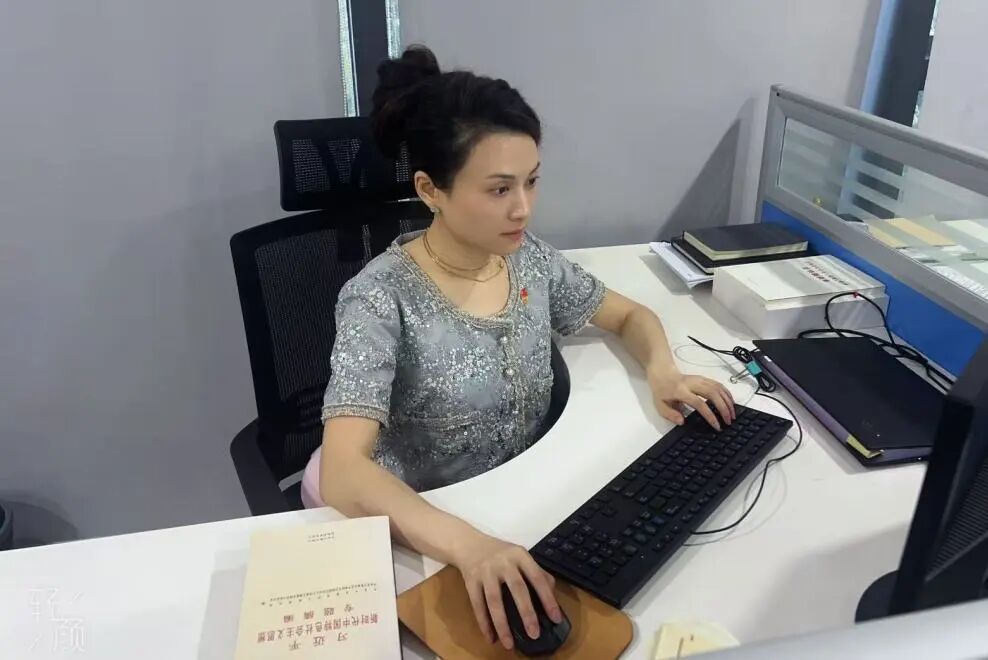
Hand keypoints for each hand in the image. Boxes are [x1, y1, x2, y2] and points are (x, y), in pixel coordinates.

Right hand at [451, 531, 561, 649]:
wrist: (468, 543)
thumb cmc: (499, 553)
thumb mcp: (519, 556)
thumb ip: (536, 572)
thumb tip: (552, 595)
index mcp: (520, 556)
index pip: (537, 578)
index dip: (547, 598)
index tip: (555, 618)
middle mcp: (503, 562)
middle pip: (517, 589)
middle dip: (526, 613)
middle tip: (534, 634)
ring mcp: (486, 571)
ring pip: (494, 600)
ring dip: (502, 624)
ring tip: (509, 644)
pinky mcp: (471, 580)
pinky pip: (477, 605)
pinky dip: (484, 623)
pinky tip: (490, 637)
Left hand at [647, 366, 735, 429]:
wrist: (662, 373)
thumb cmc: (662, 390)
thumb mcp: (659, 405)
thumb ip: (670, 415)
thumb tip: (682, 422)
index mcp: (680, 391)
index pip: (699, 403)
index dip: (709, 415)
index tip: (717, 425)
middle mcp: (692, 384)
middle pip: (713, 393)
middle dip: (724, 408)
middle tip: (729, 420)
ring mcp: (699, 379)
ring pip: (718, 388)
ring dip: (728, 401)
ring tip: (732, 414)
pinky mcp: (703, 378)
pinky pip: (718, 385)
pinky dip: (727, 393)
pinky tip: (731, 403)